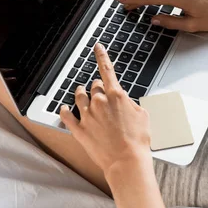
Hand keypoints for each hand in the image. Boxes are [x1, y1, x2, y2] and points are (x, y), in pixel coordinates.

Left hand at [60, 43, 151, 173]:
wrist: (127, 160)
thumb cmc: (138, 139)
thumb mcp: (142, 114)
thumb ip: (130, 103)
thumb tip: (124, 101)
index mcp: (116, 95)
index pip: (107, 69)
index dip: (101, 55)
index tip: (97, 47)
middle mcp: (99, 102)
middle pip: (94, 86)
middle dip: (97, 87)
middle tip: (101, 91)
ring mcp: (87, 115)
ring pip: (79, 97)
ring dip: (81, 93)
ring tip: (81, 93)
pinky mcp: (79, 129)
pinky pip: (66, 115)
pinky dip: (65, 110)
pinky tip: (65, 109)